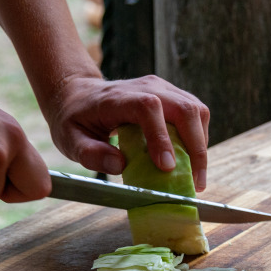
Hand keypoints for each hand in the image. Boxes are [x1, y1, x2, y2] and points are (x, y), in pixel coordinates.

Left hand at [48, 75, 209, 191]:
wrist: (78, 94)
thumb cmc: (75, 119)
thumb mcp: (69, 139)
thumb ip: (90, 153)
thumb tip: (119, 166)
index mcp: (118, 98)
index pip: (148, 108)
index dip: (161, 137)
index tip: (167, 168)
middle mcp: (146, 87)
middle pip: (184, 108)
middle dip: (196, 148)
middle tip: (196, 183)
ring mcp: (162, 88)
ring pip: (196, 110)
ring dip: (201, 145)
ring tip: (196, 176)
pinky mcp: (172, 95)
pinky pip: (195, 114)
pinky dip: (198, 139)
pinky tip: (192, 161)